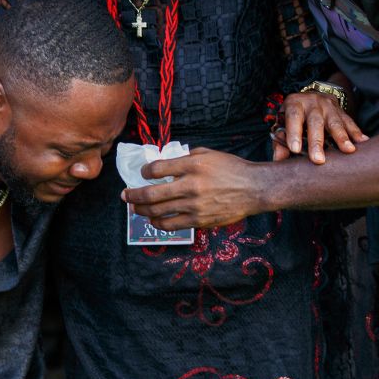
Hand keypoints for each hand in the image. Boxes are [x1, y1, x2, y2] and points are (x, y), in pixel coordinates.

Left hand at [122, 147, 267, 230]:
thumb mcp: (208, 154)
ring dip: (141, 211)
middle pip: (151, 194)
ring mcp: (194, 205)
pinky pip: (172, 225)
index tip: (141, 173)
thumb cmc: (231, 168)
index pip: (156, 169)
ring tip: (135, 208)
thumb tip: (164, 165)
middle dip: (133, 195)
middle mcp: (190, 185)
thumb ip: (185, 158)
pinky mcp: (199, 220)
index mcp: (192, 165)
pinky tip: (153, 219)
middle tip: (124, 195)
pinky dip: (158, 223)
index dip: (143, 172)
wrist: (254, 189)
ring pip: (158, 212)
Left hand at [272, 92, 366, 163]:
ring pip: (335, 122)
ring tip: (348, 151)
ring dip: (342, 137)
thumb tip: (278, 160)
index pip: (293, 117)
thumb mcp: (283, 122)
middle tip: (319, 160)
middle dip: (317, 142)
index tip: (294, 149)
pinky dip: (356, 133)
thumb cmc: (294, 116)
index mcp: (294, 104)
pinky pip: (350, 122)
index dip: (293, 133)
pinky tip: (363, 142)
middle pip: (315, 122)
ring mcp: (329, 106)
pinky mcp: (342, 111)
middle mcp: (313, 103)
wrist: (311, 97)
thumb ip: (279, 140)